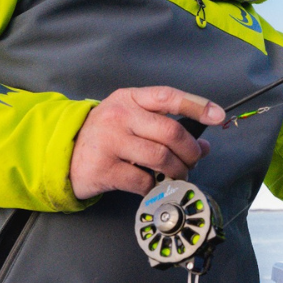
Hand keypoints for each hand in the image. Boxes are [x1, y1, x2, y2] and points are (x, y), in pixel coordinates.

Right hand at [69, 86, 224, 199]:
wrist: (64, 153)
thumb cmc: (106, 135)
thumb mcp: (131, 120)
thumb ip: (164, 126)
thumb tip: (203, 146)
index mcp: (129, 98)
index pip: (168, 97)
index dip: (197, 105)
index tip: (218, 116)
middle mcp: (119, 116)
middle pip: (170, 132)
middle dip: (190, 151)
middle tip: (193, 161)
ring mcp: (110, 142)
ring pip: (160, 158)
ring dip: (177, 171)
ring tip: (178, 175)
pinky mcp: (104, 168)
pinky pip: (143, 180)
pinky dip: (154, 186)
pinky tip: (152, 185)